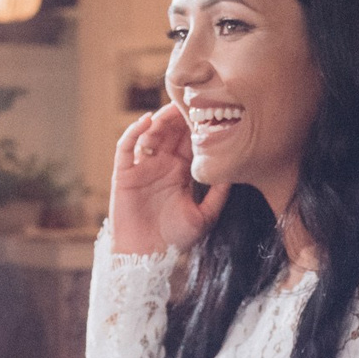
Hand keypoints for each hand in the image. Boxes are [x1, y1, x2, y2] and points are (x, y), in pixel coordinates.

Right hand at [108, 105, 228, 255]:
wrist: (146, 257)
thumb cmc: (174, 239)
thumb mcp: (204, 216)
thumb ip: (218, 194)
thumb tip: (234, 171)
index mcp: (180, 172)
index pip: (189, 141)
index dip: (197, 126)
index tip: (211, 110)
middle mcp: (161, 165)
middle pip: (170, 132)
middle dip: (180, 116)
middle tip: (193, 100)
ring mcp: (141, 167)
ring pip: (150, 134)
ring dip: (160, 119)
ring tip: (173, 108)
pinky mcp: (124, 173)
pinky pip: (126, 146)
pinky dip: (134, 131)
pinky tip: (146, 120)